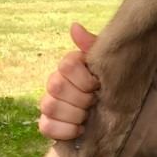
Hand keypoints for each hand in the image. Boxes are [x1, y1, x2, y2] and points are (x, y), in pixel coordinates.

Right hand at [37, 21, 100, 141]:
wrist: (112, 116)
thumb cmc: (110, 87)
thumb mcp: (107, 66)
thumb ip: (93, 46)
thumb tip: (75, 26)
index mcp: (70, 66)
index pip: (66, 65)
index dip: (84, 79)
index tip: (98, 86)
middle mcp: (55, 82)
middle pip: (56, 86)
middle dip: (81, 98)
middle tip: (95, 102)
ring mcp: (49, 103)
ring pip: (50, 106)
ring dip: (74, 114)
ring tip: (88, 116)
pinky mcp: (47, 124)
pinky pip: (45, 126)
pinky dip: (65, 130)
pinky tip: (80, 129)